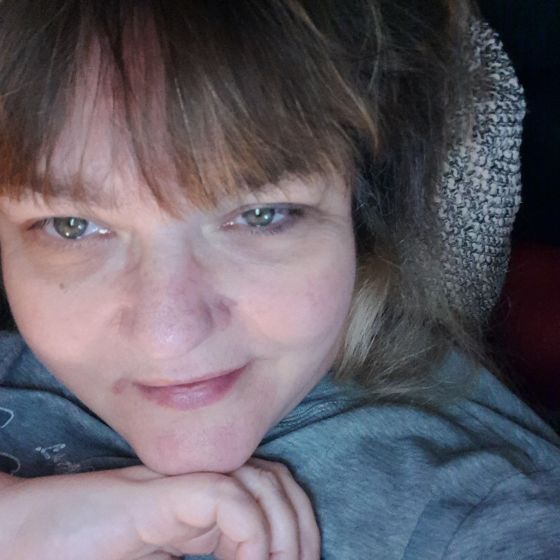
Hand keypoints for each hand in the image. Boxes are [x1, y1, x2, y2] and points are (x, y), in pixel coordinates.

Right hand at [0, 459, 319, 559]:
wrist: (26, 538)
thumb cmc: (90, 554)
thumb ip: (210, 559)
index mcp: (208, 505)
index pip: (276, 495)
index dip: (301, 529)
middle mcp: (203, 485)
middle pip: (277, 483)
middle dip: (301, 530)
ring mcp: (182, 484)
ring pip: (261, 485)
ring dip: (281, 535)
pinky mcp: (161, 493)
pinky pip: (225, 500)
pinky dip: (249, 536)